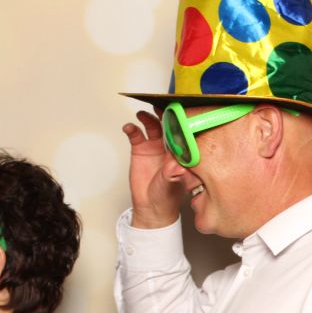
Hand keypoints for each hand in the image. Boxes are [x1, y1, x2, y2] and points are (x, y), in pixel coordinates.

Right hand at [122, 110, 184, 228]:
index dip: (180, 121)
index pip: (182, 132)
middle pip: (167, 124)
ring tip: (142, 115)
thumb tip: (177, 167)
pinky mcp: (140, 149)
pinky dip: (132, 129)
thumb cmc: (166, 197)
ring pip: (152, 125)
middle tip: (159, 105)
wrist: (151, 207)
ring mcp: (154, 146)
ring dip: (148, 117)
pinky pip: (136, 134)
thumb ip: (172, 175)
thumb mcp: (170, 185)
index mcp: (180, 152)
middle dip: (164, 113)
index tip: (177, 111)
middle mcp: (168, 146)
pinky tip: (128, 127)